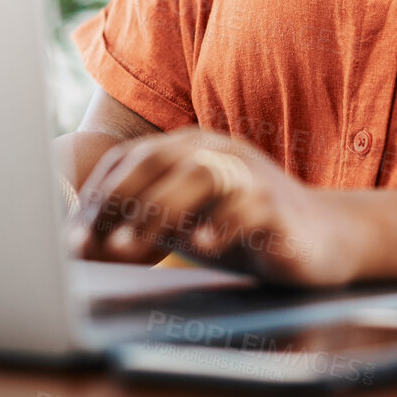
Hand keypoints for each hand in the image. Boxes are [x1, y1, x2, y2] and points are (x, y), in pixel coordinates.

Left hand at [66, 127, 368, 286]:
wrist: (323, 239)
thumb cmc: (244, 229)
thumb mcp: (187, 220)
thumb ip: (144, 221)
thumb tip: (83, 243)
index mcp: (193, 149)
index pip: (133, 159)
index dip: (98, 195)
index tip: (73, 234)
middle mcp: (219, 153)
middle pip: (159, 160)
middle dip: (117, 201)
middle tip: (90, 243)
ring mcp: (250, 176)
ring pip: (200, 177)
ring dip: (157, 212)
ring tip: (128, 248)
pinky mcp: (278, 207)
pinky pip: (247, 208)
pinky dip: (221, 224)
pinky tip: (202, 246)